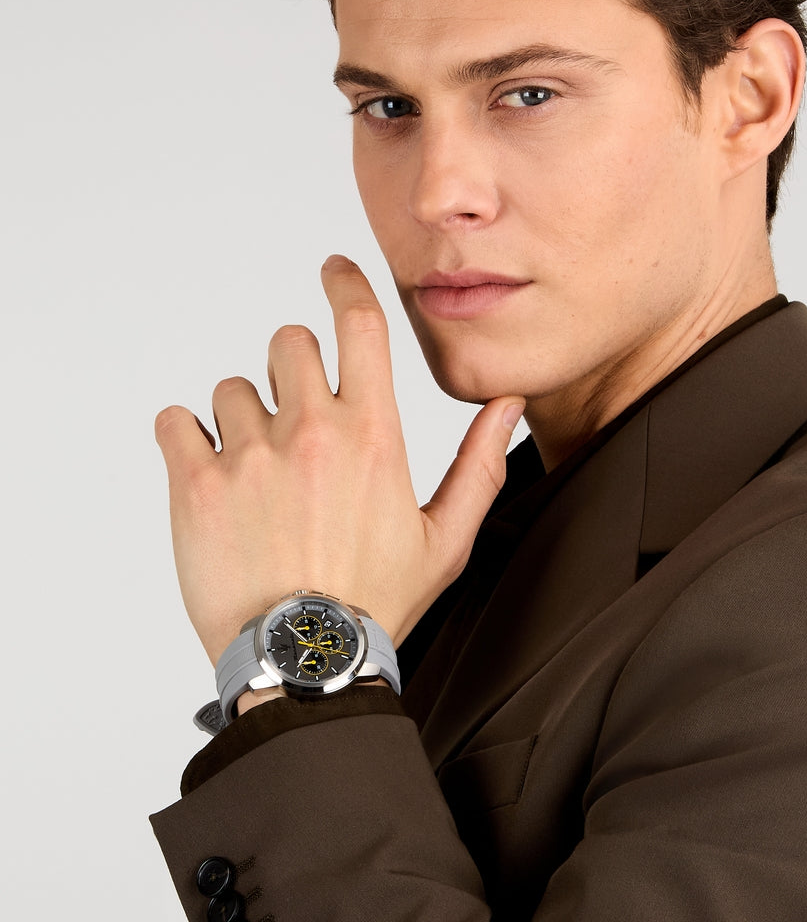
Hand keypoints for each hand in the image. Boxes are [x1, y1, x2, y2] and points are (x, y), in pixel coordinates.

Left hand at [155, 255, 524, 665]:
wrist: (304, 661)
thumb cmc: (379, 600)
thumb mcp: (447, 537)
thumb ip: (480, 464)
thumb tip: (507, 405)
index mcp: (372, 433)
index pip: (359, 323)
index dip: (345, 283)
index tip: (334, 269)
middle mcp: (309, 430)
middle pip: (287, 340)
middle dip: (294, 365)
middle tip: (296, 412)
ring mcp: (248, 455)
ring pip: (232, 388)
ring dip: (244, 416)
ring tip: (258, 472)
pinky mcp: (196, 485)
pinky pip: (175, 421)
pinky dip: (187, 438)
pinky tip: (211, 472)